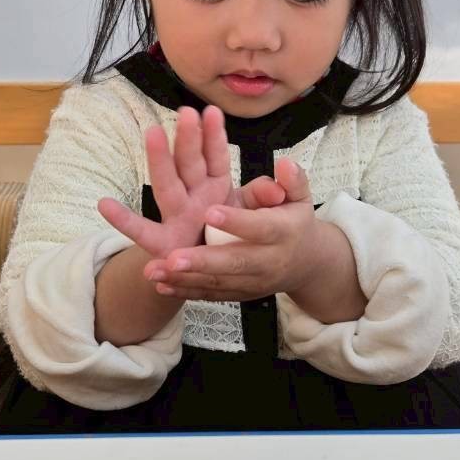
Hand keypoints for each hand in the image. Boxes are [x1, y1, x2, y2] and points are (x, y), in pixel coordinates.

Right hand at [97, 105, 285, 261]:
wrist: (213, 273)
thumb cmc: (230, 235)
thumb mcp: (252, 214)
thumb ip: (261, 198)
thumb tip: (277, 189)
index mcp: (215, 186)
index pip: (215, 156)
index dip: (214, 136)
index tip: (212, 111)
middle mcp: (192, 195)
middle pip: (189, 163)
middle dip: (188, 138)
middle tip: (187, 112)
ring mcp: (175, 216)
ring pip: (167, 186)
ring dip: (160, 160)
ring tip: (152, 133)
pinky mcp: (164, 243)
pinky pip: (142, 231)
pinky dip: (123, 220)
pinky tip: (105, 205)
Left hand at [141, 158, 324, 301]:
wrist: (304, 264)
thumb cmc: (295, 222)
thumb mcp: (300, 198)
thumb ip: (293, 180)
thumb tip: (286, 164)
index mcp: (283, 233)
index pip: (260, 228)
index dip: (236, 221)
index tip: (209, 213)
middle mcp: (268, 261)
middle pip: (235, 262)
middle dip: (203, 261)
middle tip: (174, 258)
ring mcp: (252, 282)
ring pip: (217, 282)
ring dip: (185, 278)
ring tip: (155, 271)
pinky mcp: (239, 294)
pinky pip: (211, 294)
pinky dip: (186, 291)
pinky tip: (161, 286)